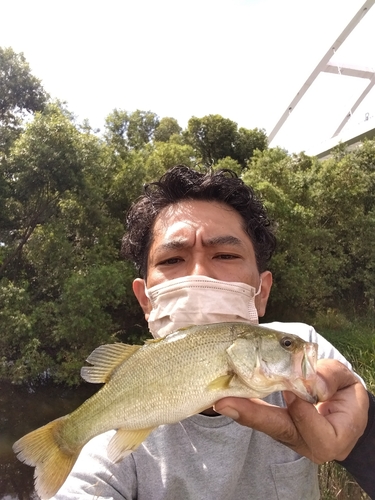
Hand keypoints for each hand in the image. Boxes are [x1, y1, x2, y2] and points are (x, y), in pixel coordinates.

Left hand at [214, 359, 368, 462]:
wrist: (344, 407)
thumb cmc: (346, 393)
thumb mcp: (346, 380)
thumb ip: (331, 378)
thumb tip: (312, 377)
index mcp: (333, 437)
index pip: (316, 431)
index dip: (302, 412)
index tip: (290, 391)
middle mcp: (307, 443)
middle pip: (280, 430)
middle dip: (252, 415)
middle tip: (225, 402)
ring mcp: (290, 436)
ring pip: (265, 424)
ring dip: (242, 409)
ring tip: (219, 398)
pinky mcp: (277, 426)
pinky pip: (260, 417)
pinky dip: (245, 405)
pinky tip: (226, 395)